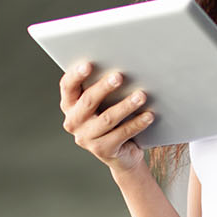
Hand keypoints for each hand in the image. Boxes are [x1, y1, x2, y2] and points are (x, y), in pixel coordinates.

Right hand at [59, 61, 153, 175]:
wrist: (120, 152)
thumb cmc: (110, 116)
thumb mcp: (102, 102)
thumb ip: (102, 86)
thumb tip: (122, 65)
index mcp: (70, 105)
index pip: (68, 87)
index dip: (76, 75)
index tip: (89, 64)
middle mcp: (73, 122)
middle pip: (88, 101)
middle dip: (104, 87)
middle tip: (119, 76)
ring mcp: (86, 138)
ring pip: (107, 118)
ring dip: (126, 105)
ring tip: (141, 95)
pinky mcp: (102, 150)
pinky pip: (122, 134)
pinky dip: (137, 123)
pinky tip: (148, 115)